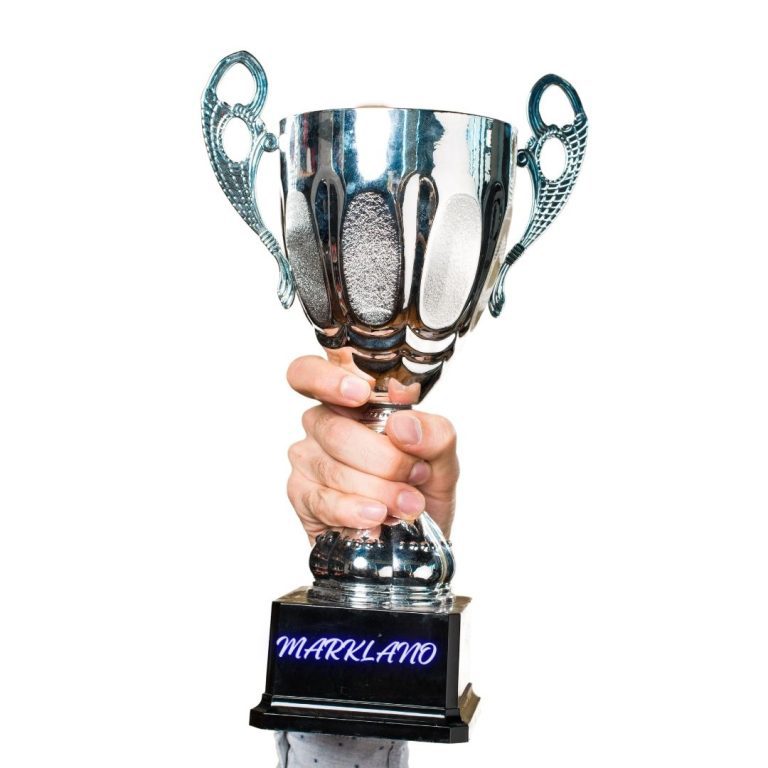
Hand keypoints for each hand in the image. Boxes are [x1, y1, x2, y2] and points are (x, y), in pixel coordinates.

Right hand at [286, 351, 458, 542]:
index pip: (310, 373)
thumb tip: (403, 424)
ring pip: (333, 468)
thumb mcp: (443, 458)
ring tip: (409, 505)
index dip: (326, 378)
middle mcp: (322, 424)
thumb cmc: (422, 489)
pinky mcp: (302, 498)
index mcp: (350, 400)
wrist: (416, 541)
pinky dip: (356, 511)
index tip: (360, 394)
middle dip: (385, 459)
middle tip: (416, 475)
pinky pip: (324, 501)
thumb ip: (434, 433)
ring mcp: (307, 461)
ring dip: (379, 491)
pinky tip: (377, 518)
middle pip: (335, 429)